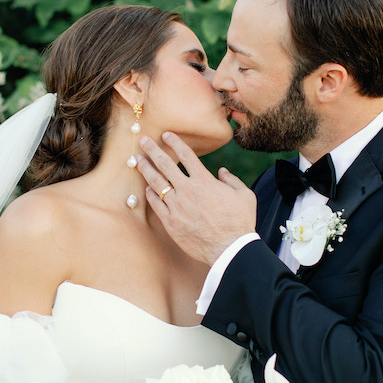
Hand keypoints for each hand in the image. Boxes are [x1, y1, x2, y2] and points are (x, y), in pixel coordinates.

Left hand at [137, 131, 256, 264]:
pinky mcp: (171, 222)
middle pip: (165, 165)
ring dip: (146, 169)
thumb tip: (222, 171)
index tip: (166, 134)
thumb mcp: (244, 195)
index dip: (175, 142)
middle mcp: (188, 191)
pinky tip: (147, 188)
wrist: (230, 248)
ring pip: (156, 183)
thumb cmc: (240, 222)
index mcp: (205, 181)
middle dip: (152, 150)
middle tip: (143, 140)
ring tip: (137, 160)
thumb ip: (232, 180)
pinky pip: (156, 204)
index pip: (186, 155)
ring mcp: (177, 207)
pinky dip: (151, 194)